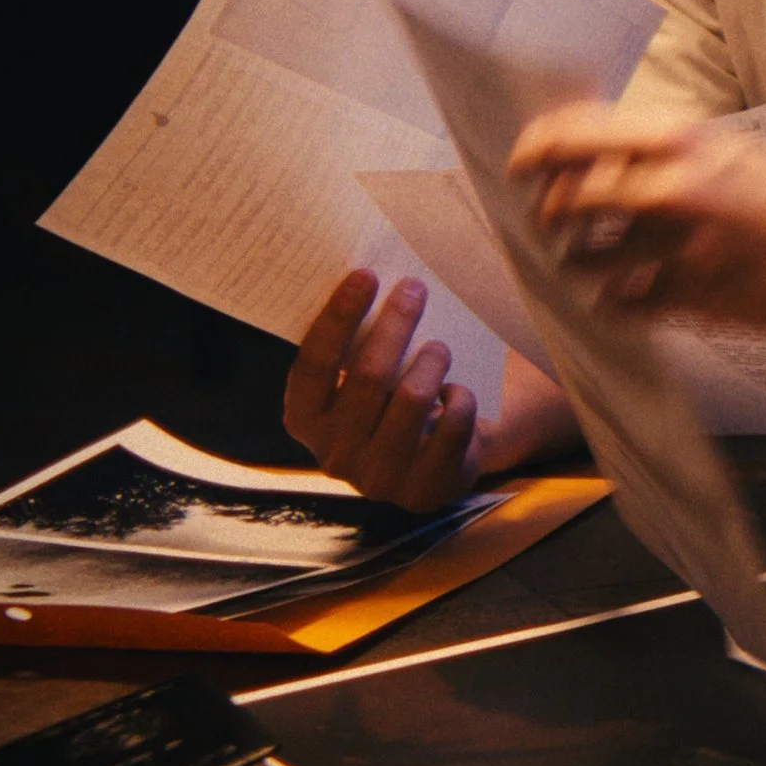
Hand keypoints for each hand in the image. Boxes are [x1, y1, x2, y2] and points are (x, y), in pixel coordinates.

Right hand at [284, 271, 576, 508]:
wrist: (433, 458)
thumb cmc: (390, 398)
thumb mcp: (362, 376)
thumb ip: (354, 343)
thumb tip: (369, 278)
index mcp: (305, 421)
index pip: (314, 364)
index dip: (339, 317)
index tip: (366, 275)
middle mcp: (334, 455)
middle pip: (368, 375)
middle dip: (396, 323)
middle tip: (415, 288)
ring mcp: (379, 478)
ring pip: (413, 398)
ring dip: (433, 361)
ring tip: (440, 348)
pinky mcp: (426, 489)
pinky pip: (453, 425)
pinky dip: (461, 400)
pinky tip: (457, 394)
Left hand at [510, 101, 765, 369]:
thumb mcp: (735, 154)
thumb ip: (670, 155)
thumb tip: (600, 160)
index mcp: (683, 141)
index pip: (572, 136)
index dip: (533, 152)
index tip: (520, 166)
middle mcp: (673, 188)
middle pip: (564, 202)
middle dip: (548, 217)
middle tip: (552, 225)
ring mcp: (680, 248)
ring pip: (582, 261)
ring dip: (575, 265)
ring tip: (591, 265)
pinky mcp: (694, 299)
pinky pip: (621, 305)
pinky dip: (615, 303)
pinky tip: (631, 298)